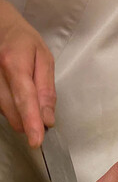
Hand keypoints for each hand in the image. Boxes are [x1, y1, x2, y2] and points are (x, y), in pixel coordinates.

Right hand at [0, 0, 55, 146]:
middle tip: (43, 115)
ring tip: (28, 95)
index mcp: (14, 63)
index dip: (31, 122)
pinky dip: (12, 109)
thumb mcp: (44, 59)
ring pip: (6, 114)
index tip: (37, 141)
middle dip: (30, 121)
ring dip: (21, 115)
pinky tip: (17, 96)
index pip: (24, 99)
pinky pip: (1, 109)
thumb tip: (48, 119)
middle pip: (13, 112)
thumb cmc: (24, 41)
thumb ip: (47, 90)